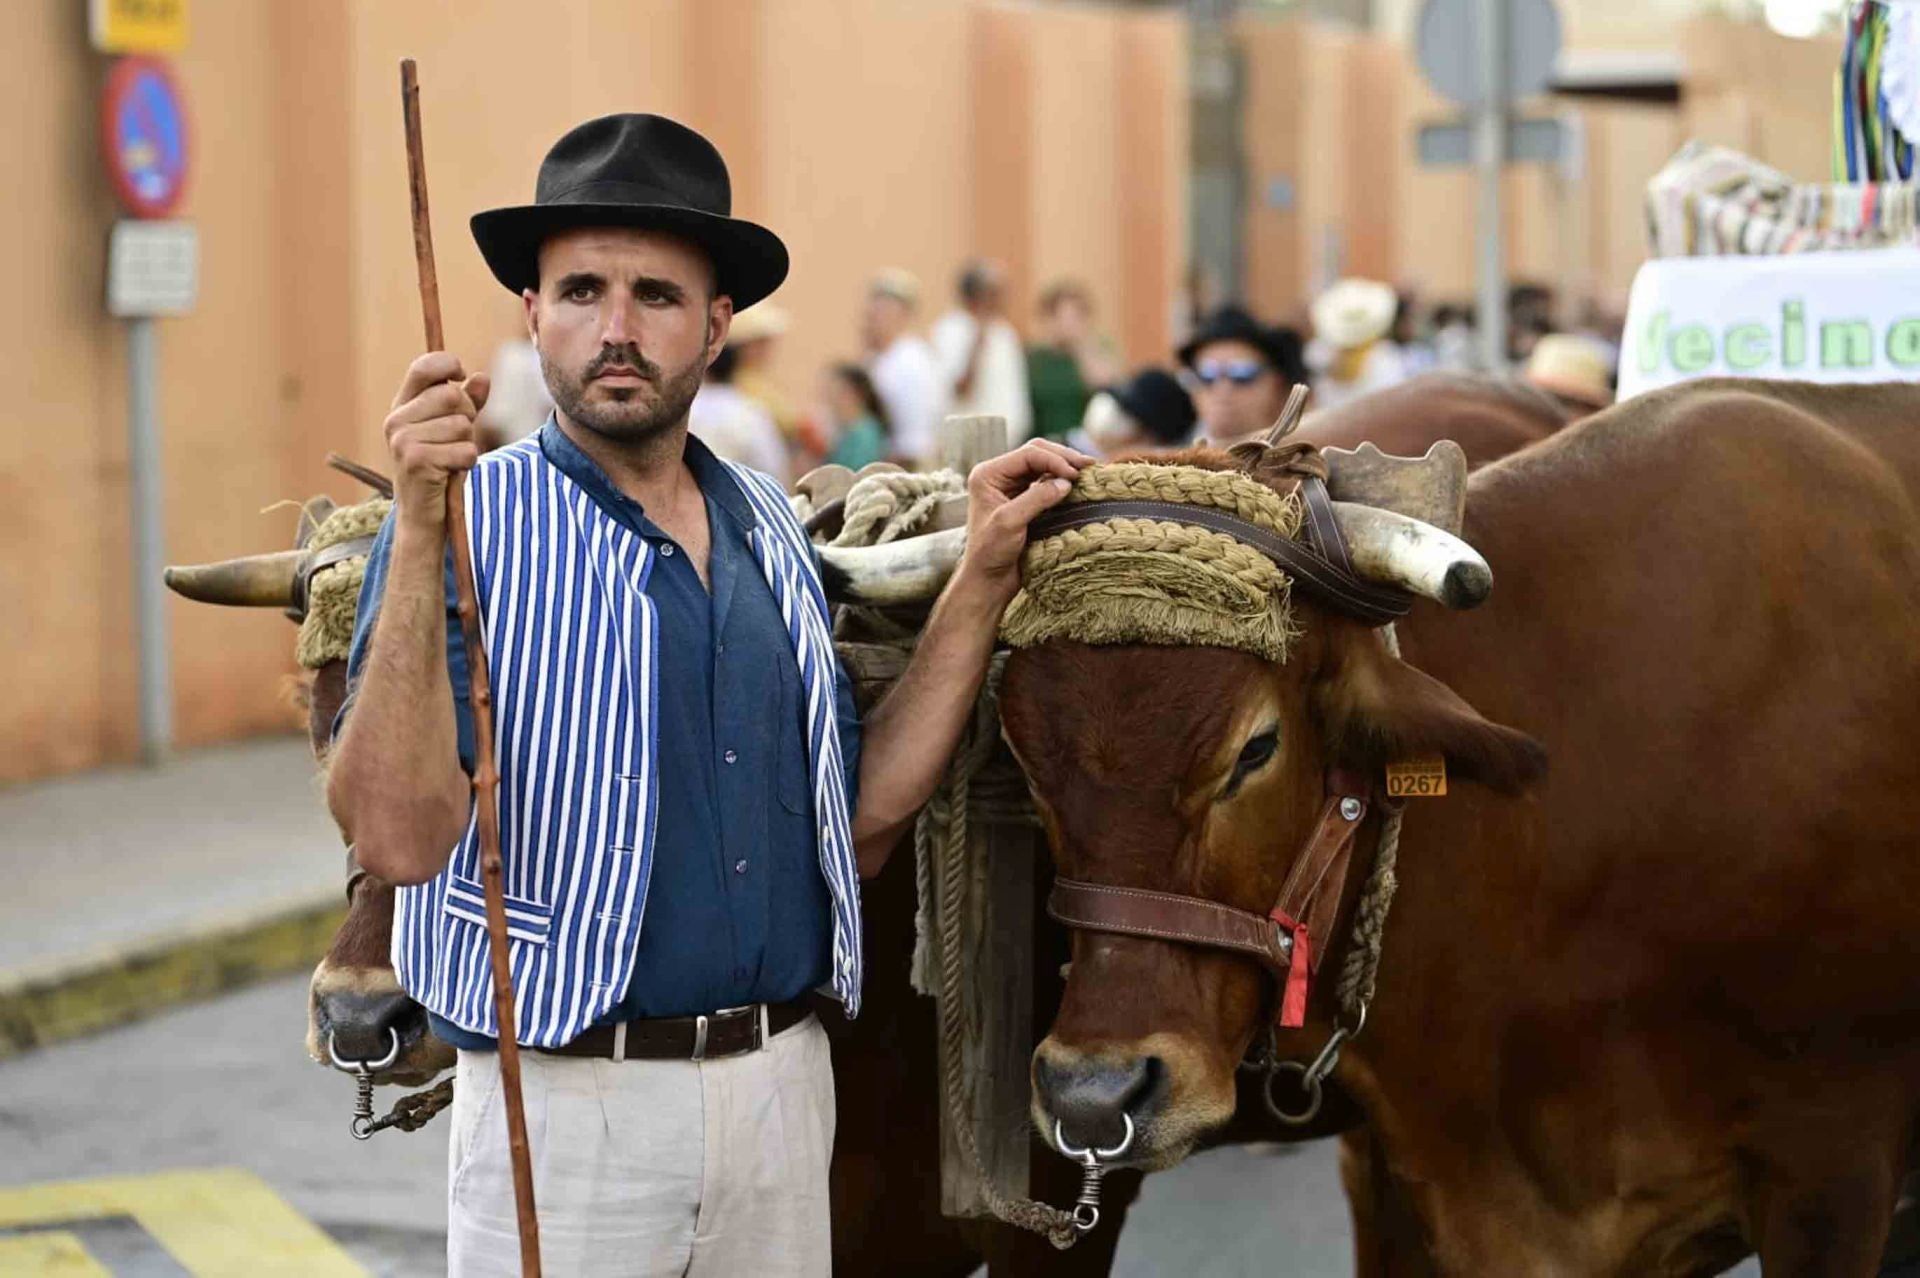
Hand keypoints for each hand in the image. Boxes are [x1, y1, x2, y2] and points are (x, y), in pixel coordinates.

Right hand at [383, 352, 491, 526]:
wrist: (424, 513)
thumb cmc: (441, 466)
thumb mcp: (454, 429)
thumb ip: (469, 402)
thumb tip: (482, 377)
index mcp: (402, 405)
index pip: (424, 367)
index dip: (448, 365)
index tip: (460, 376)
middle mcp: (396, 419)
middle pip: (452, 395)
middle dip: (467, 417)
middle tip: (457, 438)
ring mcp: (402, 441)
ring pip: (461, 425)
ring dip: (467, 444)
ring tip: (451, 458)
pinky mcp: (416, 462)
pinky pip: (465, 451)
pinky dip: (468, 462)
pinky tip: (451, 472)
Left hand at [956, 438, 1093, 604]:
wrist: (988, 581)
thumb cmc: (990, 553)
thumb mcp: (1010, 522)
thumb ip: (1037, 498)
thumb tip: (1066, 482)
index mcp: (987, 475)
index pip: (1027, 454)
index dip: (1054, 460)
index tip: (1075, 474)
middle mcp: (998, 476)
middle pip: (1036, 453)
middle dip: (1063, 458)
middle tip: (1089, 465)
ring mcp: (1011, 488)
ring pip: (1043, 465)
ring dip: (1064, 467)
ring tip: (1088, 472)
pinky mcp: (1023, 501)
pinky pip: (1046, 482)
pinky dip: (1062, 481)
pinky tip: (1076, 486)